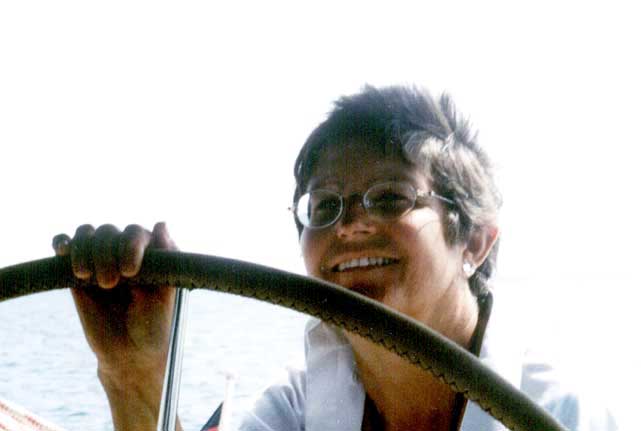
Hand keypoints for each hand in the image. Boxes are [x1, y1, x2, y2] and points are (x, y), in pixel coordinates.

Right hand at [52, 222, 176, 384]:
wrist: (128, 353)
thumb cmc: (153, 323)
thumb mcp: (164, 293)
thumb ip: (164, 260)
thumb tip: (161, 223)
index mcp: (150, 254)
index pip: (136, 233)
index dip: (130, 245)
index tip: (130, 272)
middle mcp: (125, 252)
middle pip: (109, 232)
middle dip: (106, 254)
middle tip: (110, 284)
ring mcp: (101, 260)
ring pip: (88, 234)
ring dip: (85, 250)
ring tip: (88, 276)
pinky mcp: (78, 273)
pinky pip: (67, 245)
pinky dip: (63, 242)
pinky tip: (63, 250)